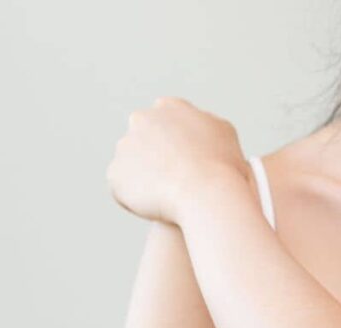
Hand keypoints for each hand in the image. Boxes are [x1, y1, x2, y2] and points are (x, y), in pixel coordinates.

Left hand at [105, 96, 252, 224]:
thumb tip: (202, 129)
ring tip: (169, 197)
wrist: (204, 192)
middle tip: (178, 180)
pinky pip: (124, 189)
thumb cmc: (223, 166)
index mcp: (170, 107)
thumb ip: (208, 127)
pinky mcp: (115, 174)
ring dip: (146, 178)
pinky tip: (157, 207)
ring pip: (134, 165)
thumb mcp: (226, 135)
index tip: (189, 161)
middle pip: (146, 141)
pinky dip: (137, 198)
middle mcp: (142, 120)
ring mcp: (125, 146)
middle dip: (157, 158)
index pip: (168, 123)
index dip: (179, 145)